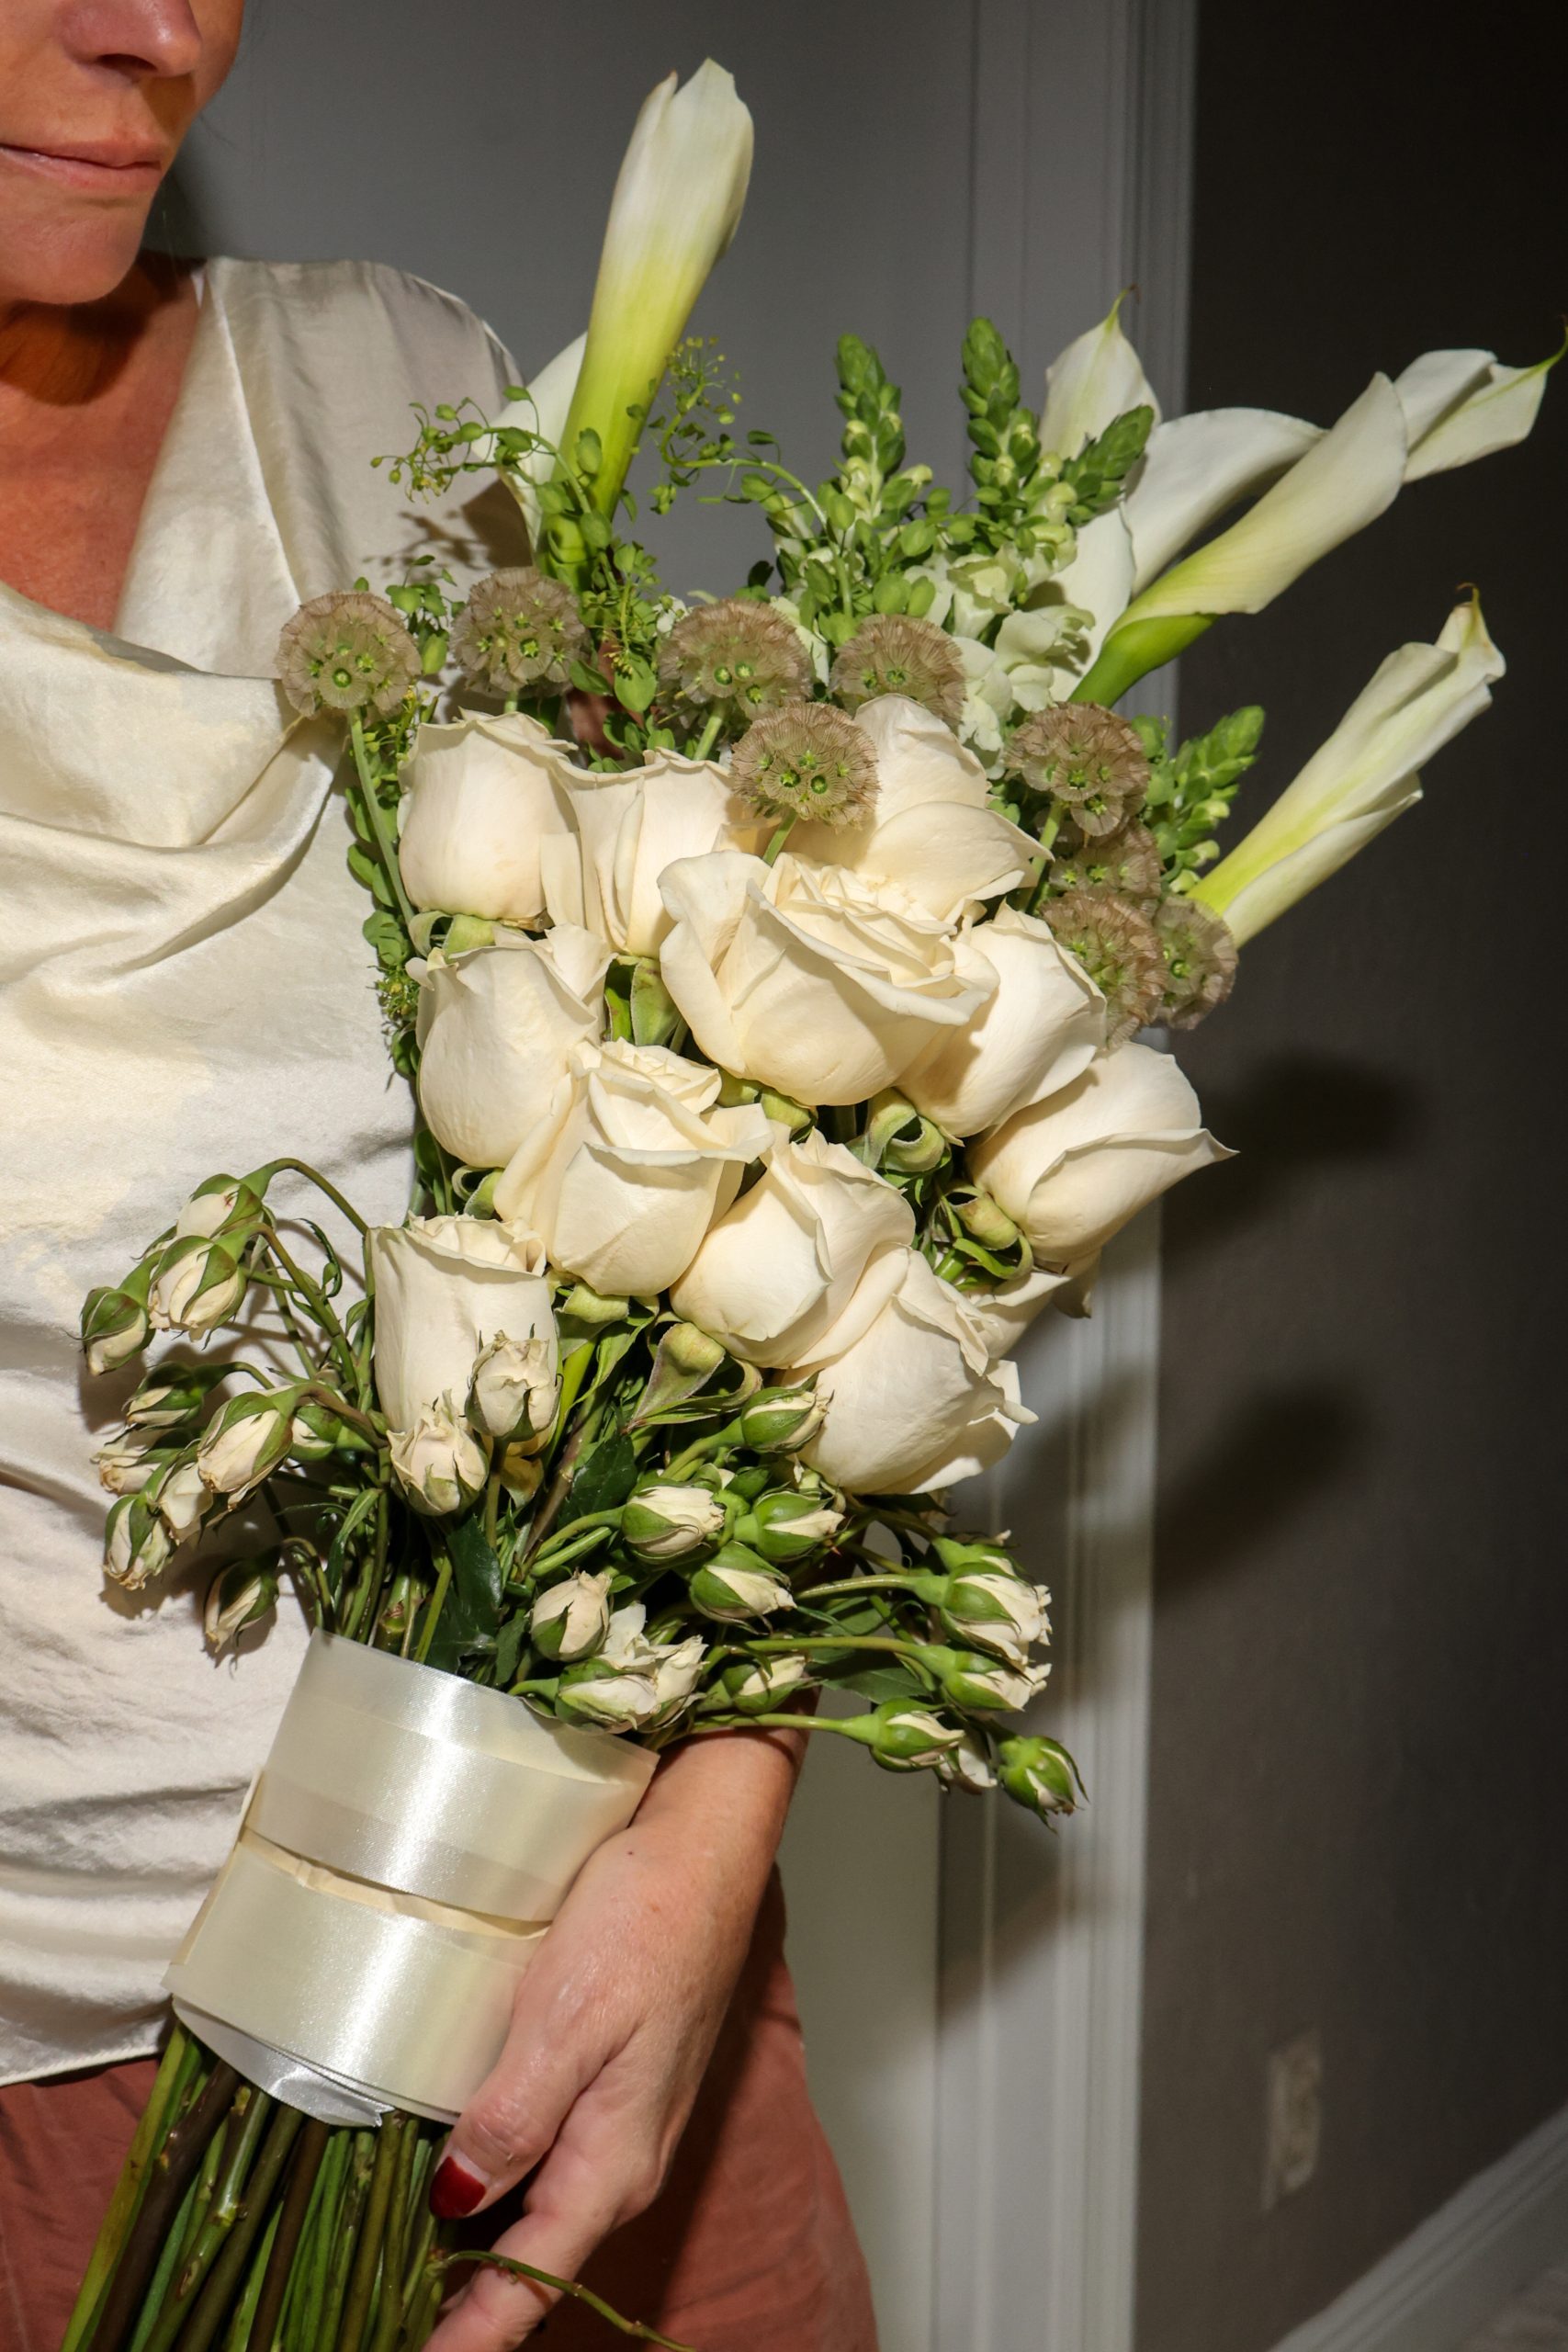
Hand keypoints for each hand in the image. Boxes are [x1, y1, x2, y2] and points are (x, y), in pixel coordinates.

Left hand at [424, 1723, 803, 2350]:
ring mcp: (615, 2119)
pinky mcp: (605, 2080)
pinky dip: (494, 2183)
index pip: (533, 2278)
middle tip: (378, 2315)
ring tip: (398, 2270)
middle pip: (532, 2258)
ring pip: (534, 2209)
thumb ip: (515, 2117)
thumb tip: (455, 2200)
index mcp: (614, 2157)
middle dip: (464, 2306)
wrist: (705, 1847)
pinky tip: (447, 2172)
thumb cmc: (650, 1918)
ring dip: (473, 2246)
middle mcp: (618, 2155)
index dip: (472, 2338)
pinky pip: (542, 2158)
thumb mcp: (568, 2017)